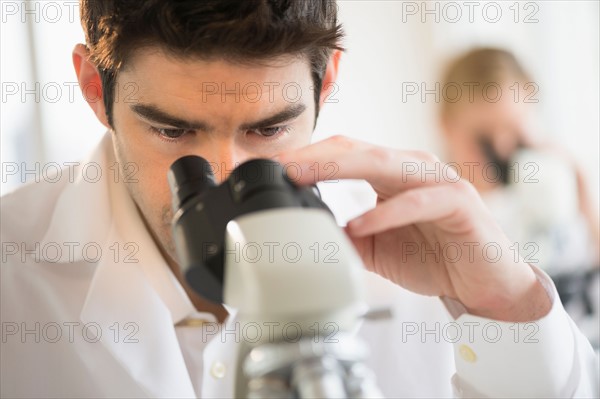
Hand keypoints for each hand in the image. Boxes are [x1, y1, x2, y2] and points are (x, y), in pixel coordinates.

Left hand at [276, 136, 550, 321]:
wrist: (487, 284)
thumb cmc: (436, 259)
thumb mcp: (375, 249)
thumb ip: (344, 236)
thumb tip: (305, 233)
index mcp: (391, 175)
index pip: (342, 155)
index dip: (306, 159)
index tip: (270, 171)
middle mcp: (412, 169)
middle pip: (355, 150)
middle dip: (311, 157)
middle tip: (276, 167)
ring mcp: (436, 181)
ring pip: (382, 164)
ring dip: (338, 169)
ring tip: (302, 178)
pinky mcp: (458, 202)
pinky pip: (417, 202)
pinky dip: (385, 212)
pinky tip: (359, 224)